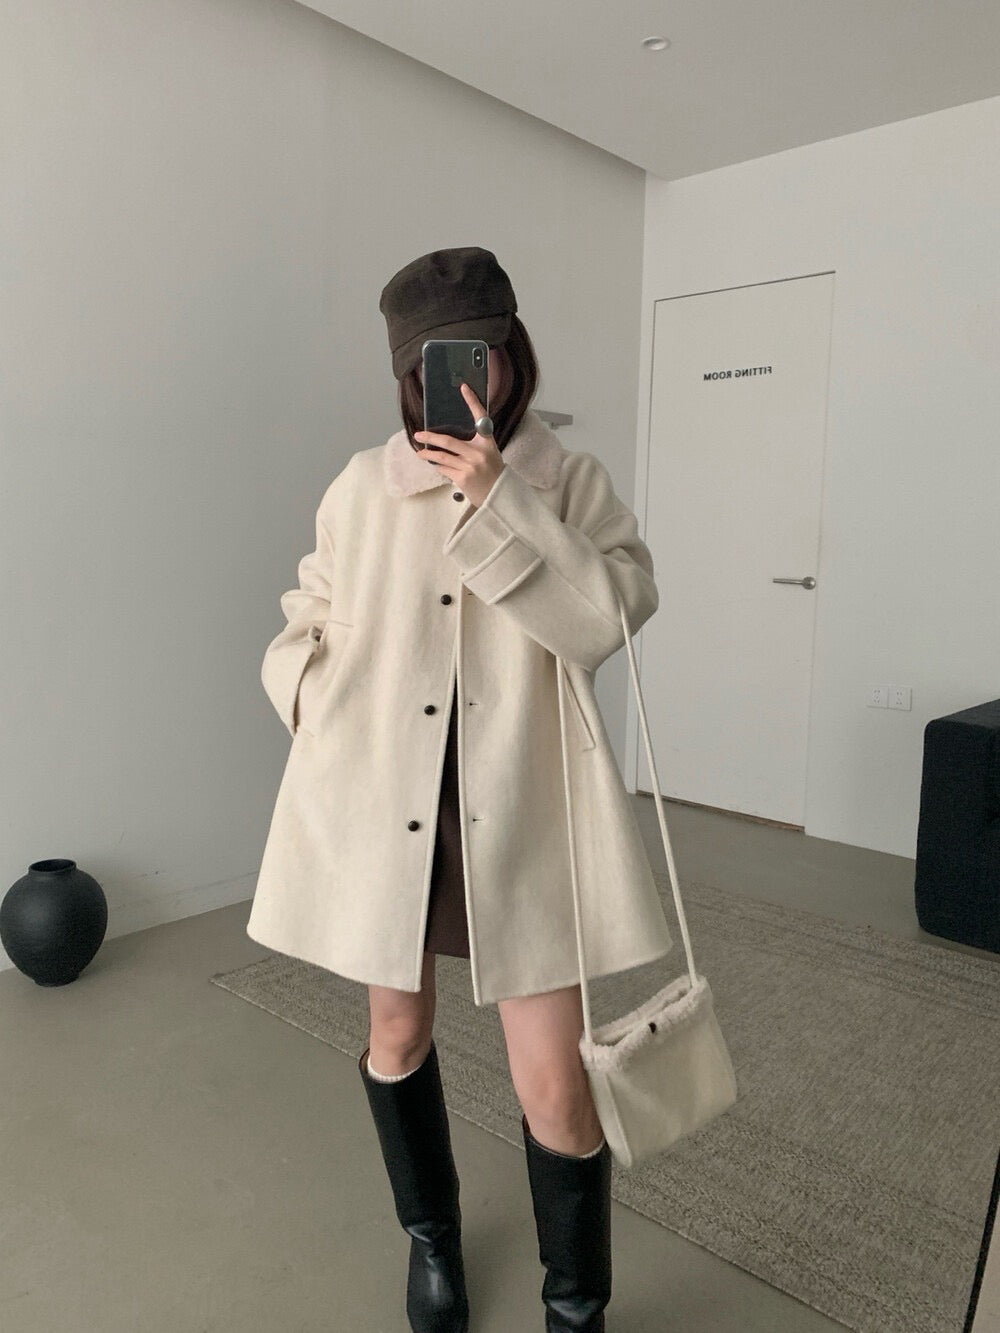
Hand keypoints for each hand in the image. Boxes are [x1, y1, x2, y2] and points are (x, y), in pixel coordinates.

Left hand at [413, 382, 504, 508]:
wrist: (499, 494)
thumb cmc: (492, 471)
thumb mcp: (489, 453)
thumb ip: (474, 443)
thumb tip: (450, 436)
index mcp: (487, 442)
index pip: (480, 417)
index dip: (472, 401)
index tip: (464, 388)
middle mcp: (478, 453)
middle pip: (449, 441)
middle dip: (431, 437)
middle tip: (419, 434)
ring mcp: (470, 466)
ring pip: (442, 457)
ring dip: (428, 454)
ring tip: (420, 453)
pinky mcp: (462, 478)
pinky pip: (444, 469)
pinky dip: (439, 467)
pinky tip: (435, 465)